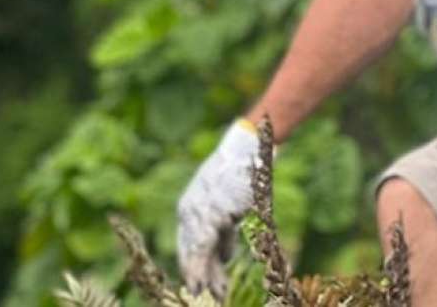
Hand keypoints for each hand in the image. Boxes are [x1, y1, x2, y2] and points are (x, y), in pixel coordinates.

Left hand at [177, 120, 258, 297]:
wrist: (249, 144)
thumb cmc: (242, 172)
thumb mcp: (229, 204)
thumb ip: (224, 230)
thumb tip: (224, 258)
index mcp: (190, 208)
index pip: (187, 245)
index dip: (193, 267)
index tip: (197, 288)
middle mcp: (189, 211)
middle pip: (188, 252)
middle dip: (195, 277)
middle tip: (199, 297)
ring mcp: (200, 210)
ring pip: (195, 253)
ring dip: (201, 277)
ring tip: (208, 296)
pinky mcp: (214, 210)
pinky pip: (206, 245)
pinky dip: (205, 265)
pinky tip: (208, 280)